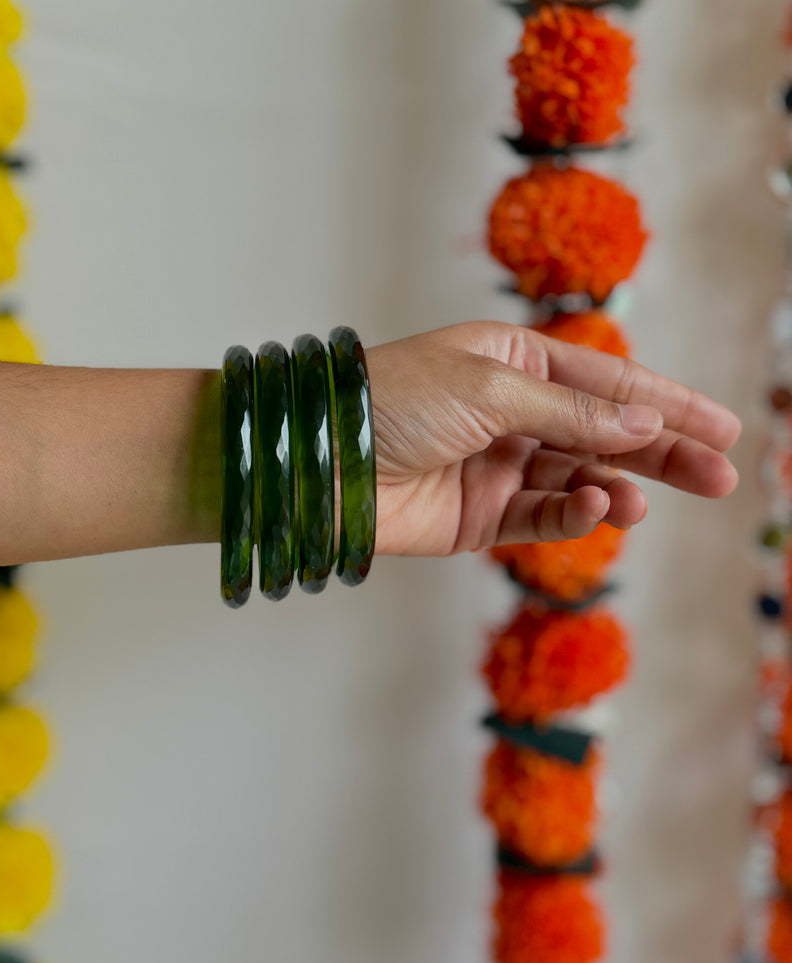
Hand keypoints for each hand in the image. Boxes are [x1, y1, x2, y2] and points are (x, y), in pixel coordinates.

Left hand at [367, 322, 740, 555]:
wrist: (323, 462)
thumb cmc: (394, 402)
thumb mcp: (490, 388)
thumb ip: (570, 410)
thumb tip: (645, 421)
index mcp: (511, 362)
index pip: (606, 382)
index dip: (666, 404)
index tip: (723, 427)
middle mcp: (510, 412)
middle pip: (604, 433)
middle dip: (661, 453)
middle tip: (718, 475)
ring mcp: (497, 465)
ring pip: (578, 479)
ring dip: (616, 488)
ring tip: (641, 500)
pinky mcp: (480, 515)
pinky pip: (542, 517)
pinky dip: (573, 516)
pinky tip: (597, 510)